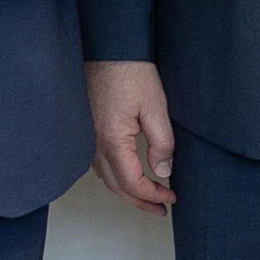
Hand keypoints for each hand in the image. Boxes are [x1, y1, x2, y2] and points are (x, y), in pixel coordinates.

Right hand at [87, 59, 176, 212]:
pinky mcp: (87, 128)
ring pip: (104, 177)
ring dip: (125, 192)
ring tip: (146, 197)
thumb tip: (162, 172)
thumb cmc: (130, 73)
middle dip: (139, 202)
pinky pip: (98, 163)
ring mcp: (88, 137)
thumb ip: (162, 143)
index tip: (172, 198)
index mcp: (112, 141)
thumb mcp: (156, 107)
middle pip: (115, 187)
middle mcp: (94, 144)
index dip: (153, 195)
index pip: (132, 183)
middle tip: (161, 210)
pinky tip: (124, 175)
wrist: (107, 48)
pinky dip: (114, 177)